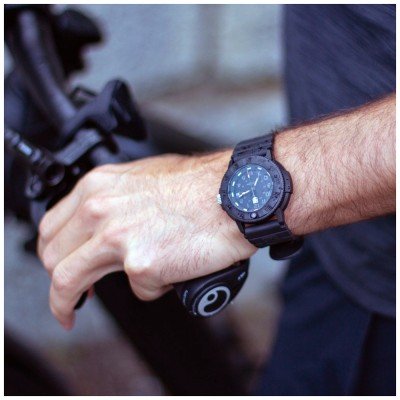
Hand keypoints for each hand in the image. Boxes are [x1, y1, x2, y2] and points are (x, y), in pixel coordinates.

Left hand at [38, 152, 255, 328]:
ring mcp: (117, 238)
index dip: (55, 251)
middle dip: (56, 282)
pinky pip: (138, 290)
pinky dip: (152, 288)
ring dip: (68, 303)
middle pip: (54, 257)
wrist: (235, 193)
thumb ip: (116, 200)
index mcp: (98, 186)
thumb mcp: (142, 178)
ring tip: (74, 312)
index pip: (52, 226)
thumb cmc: (200, 185)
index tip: (62, 265)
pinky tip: (170, 274)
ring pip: (69, 282)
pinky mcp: (142, 265)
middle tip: (68, 295)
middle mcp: (100, 210)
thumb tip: (108, 223)